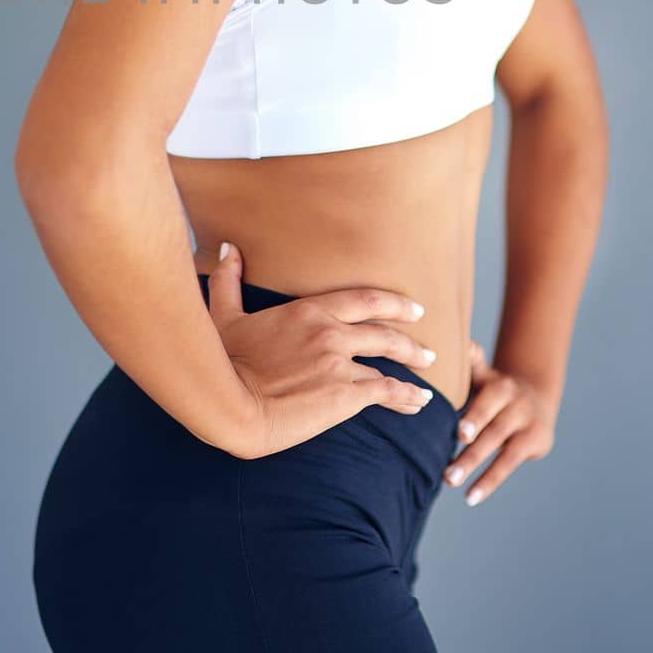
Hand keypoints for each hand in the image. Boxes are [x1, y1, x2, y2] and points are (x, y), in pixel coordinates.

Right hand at [205, 242, 438, 459]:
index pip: (364, 300)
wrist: (230, 404)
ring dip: (413, 369)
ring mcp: (339, 364)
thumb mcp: (225, 316)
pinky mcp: (344, 395)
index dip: (394, 303)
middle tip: (428, 348)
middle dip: (411, 339)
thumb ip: (228, 281)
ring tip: (428, 377)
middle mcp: (330, 332)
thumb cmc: (223, 361)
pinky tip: (420, 404)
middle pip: (385, 331)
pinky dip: (408, 398)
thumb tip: (227, 249)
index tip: (414, 308)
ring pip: (389, 363)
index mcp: (308, 311)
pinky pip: (387, 393)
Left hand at [443, 339, 557, 505]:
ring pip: (500, 449)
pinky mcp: (535, 442)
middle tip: (448, 472)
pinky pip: (508, 464)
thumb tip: (462, 344)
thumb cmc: (494, 388)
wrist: (536, 395)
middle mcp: (517, 404)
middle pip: (493, 431)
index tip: (460, 434)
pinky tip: (471, 497)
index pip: (487, 403)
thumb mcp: (485, 374)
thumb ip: (472, 362)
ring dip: (476, 469)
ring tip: (451, 483)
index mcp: (500, 384)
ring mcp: (527, 424)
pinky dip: (489, 482)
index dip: (475, 418)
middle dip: (471, 452)